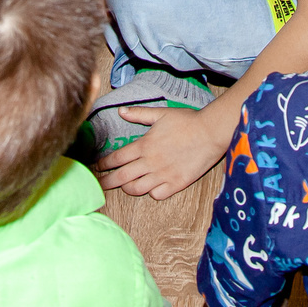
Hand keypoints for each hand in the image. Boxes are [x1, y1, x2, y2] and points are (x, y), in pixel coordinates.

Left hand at [97, 102, 230, 199]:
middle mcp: (150, 162)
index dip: (104, 165)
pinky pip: (157, 194)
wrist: (210, 133)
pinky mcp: (176, 184)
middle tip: (99, 185)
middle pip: (121, 177)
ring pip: (137, 189)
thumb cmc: (186, 121)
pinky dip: (151, 192)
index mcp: (144, 145)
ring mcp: (163, 175)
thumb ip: (139, 114)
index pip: (116, 158)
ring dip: (127, 188)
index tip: (97, 168)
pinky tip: (151, 187)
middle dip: (107, 182)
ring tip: (124, 186)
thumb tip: (121, 111)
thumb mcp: (161, 113)